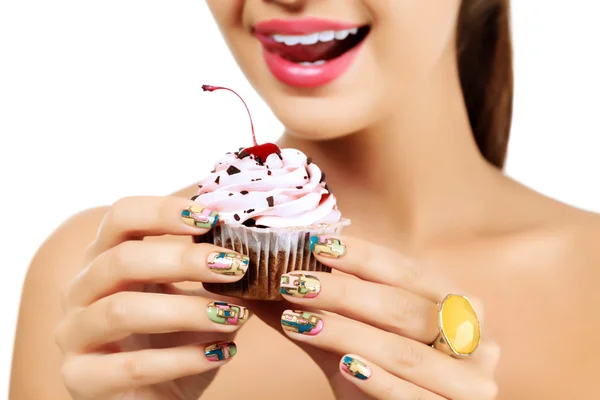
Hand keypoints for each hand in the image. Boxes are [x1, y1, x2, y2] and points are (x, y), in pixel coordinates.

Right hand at [55, 196, 249, 399]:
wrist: (154, 398)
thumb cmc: (174, 340)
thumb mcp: (193, 299)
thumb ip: (212, 275)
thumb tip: (250, 248)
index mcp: (106, 259)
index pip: (121, 217)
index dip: (162, 211)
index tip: (211, 218)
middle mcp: (80, 291)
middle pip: (121, 259)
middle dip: (183, 260)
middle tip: (235, 266)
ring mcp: (74, 335)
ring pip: (122, 311)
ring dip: (187, 310)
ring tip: (235, 315)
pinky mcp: (81, 380)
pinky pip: (132, 366)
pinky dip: (184, 359)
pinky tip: (223, 353)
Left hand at [278, 236, 499, 399]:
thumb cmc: (380, 375)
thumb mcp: (349, 339)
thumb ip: (312, 310)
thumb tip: (253, 280)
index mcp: (455, 303)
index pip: (407, 271)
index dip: (362, 257)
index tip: (316, 244)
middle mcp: (474, 337)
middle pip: (402, 308)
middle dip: (344, 294)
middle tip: (292, 283)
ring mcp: (472, 380)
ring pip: (404, 351)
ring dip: (347, 333)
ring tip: (298, 320)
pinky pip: (412, 396)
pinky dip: (377, 380)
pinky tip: (345, 365)